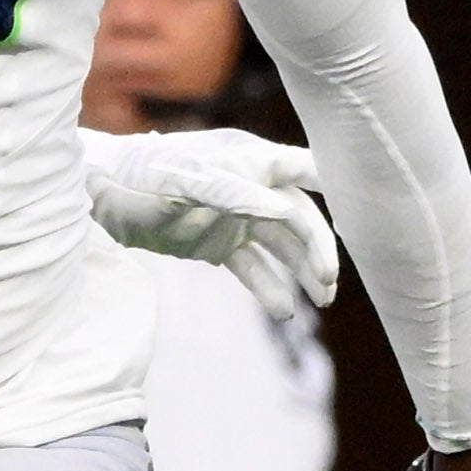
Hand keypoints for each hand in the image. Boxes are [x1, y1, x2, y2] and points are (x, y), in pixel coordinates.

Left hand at [81, 128, 337, 320]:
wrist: (97, 196)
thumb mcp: (182, 182)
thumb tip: (280, 208)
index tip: (373, 203)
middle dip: (319, 248)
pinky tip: (282, 310)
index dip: (339, 183)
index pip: (306, 168)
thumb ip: (232, 194)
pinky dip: (268, 287)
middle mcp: (251, 187)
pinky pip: (252, 267)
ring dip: (303, 271)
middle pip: (301, 217)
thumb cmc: (140, 177)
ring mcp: (236, 217)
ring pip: (282, 246)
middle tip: (329, 282)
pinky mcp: (219, 244)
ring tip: (322, 301)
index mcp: (250, 159)